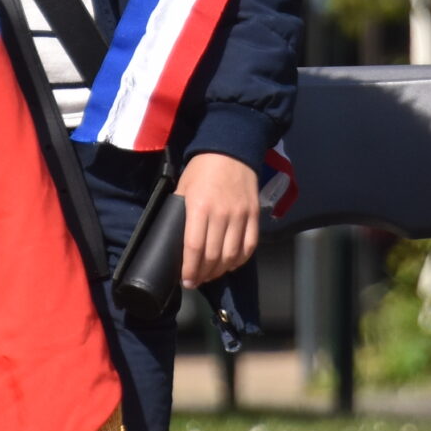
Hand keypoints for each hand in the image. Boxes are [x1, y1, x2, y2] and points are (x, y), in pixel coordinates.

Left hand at [176, 154, 260, 288]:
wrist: (231, 150)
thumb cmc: (201, 169)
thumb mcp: (183, 187)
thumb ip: (182, 213)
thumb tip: (175, 239)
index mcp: (199, 207)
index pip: (194, 247)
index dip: (190, 269)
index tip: (186, 281)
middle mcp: (221, 214)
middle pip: (213, 256)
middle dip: (203, 274)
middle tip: (196, 280)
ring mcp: (240, 215)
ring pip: (232, 255)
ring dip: (220, 271)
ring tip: (211, 274)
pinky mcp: (254, 215)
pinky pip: (250, 246)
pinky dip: (240, 260)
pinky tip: (230, 264)